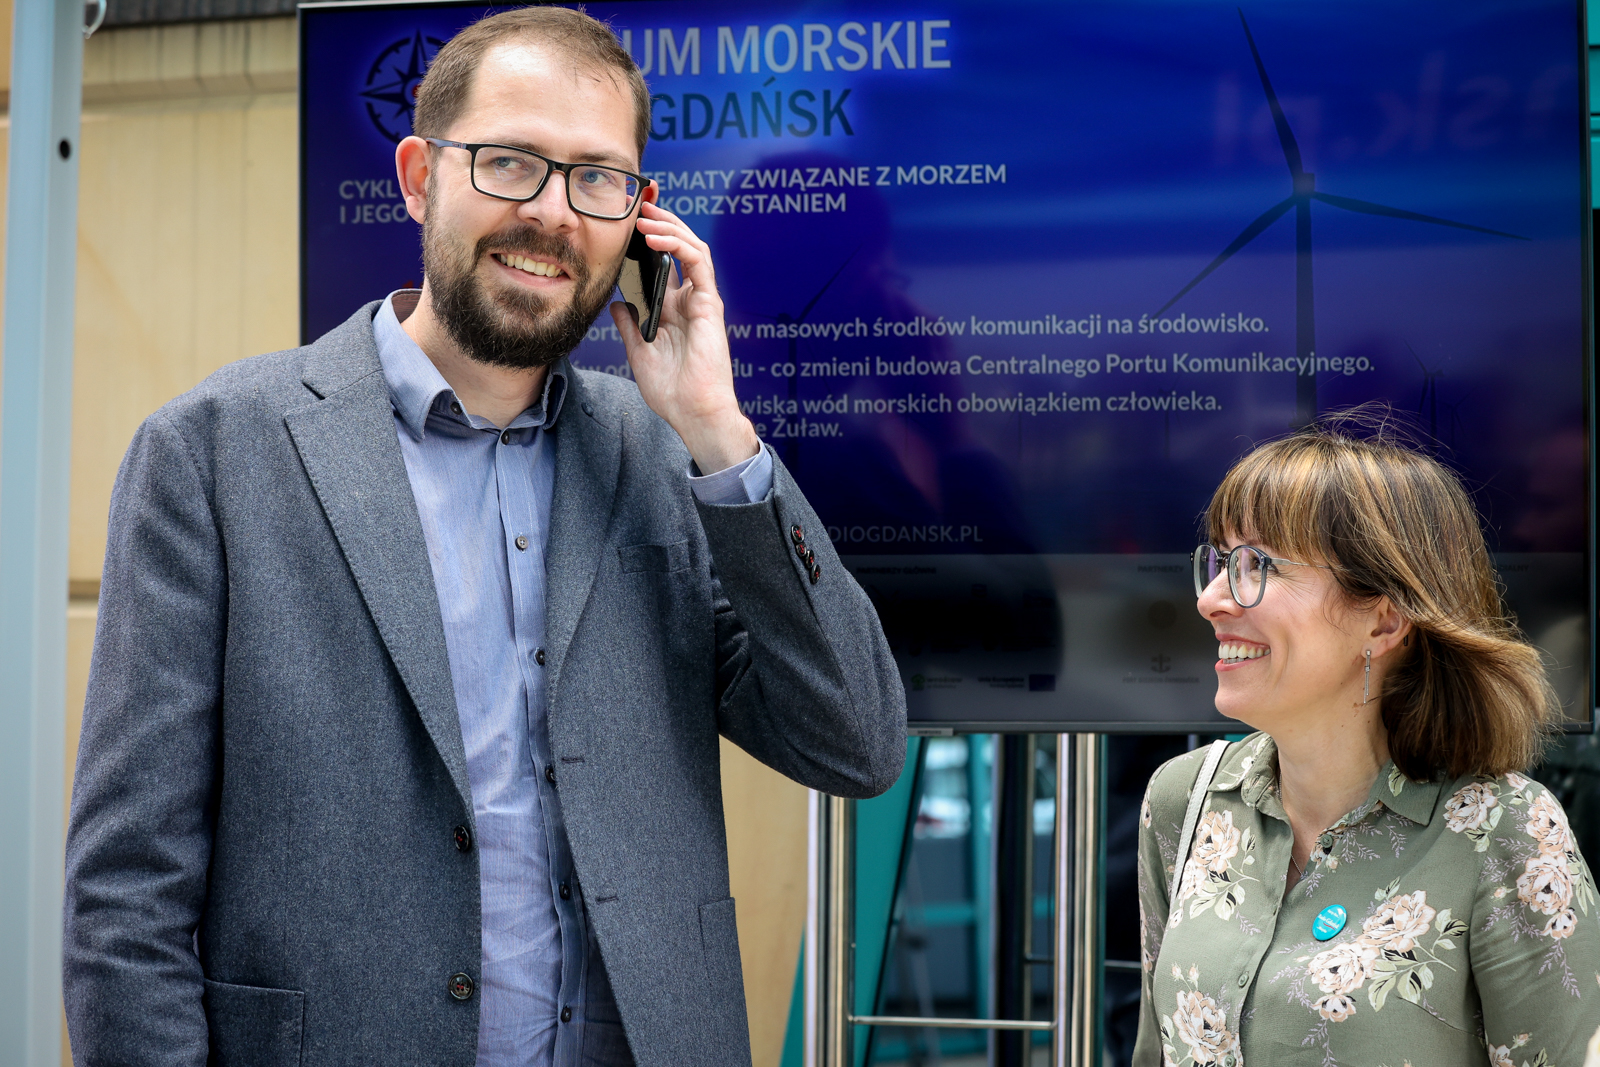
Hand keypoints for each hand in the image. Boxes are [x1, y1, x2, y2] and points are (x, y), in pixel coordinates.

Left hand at [611, 201, 759, 474]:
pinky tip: (655, 239)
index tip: (625, 222)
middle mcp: (688, 300)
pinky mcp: (710, 303)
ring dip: (668, 226)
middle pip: (677, 248)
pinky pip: (698, 262)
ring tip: (643, 215)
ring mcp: (701, 299)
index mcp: (672, 310)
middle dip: (659, 221)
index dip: (646, 240)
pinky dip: (677, 244)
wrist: (693, 412)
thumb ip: (630, 326)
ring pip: (691, 247)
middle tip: (637, 203)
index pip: (661, 263)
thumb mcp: (639, 353)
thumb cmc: (671, 390)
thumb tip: (615, 303)